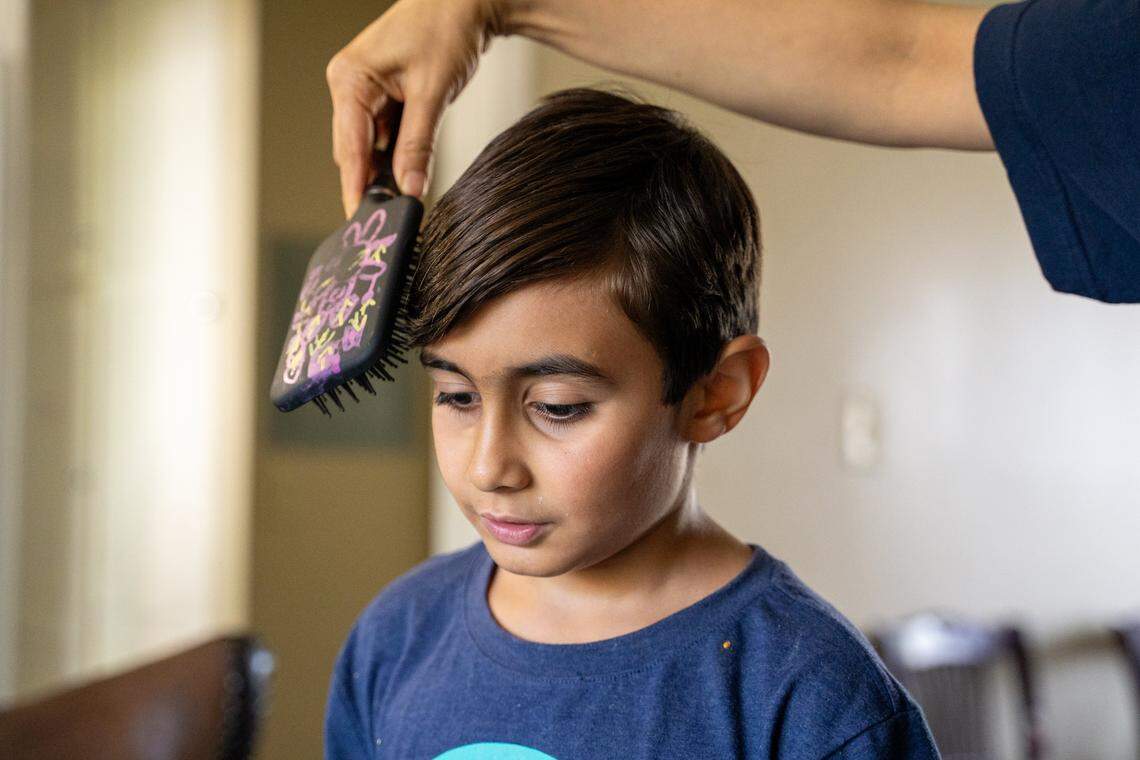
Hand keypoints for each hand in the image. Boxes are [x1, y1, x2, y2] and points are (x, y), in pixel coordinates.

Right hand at [326, 0, 501, 216]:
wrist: (463, 2)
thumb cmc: (445, 30)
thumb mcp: (433, 92)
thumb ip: (418, 144)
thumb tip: (410, 189)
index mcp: (350, 80)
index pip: (348, 146)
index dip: (355, 186)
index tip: (361, 221)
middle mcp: (348, 85)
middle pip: (354, 151)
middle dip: (372, 183)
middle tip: (392, 216)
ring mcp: (362, 91)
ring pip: (370, 147)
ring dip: (387, 169)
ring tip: (406, 196)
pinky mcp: (381, 96)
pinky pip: (384, 135)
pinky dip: (397, 153)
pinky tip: (410, 169)